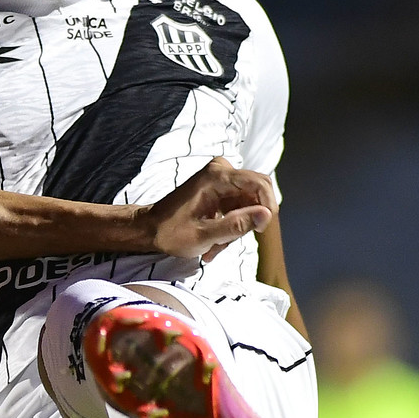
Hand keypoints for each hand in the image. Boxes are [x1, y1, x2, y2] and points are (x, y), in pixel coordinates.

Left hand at [140, 158, 276, 260]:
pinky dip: (231, 226)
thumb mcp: (204, 235)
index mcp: (216, 176)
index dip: (267, 207)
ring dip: (237, 228)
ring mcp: (220, 179)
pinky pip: (239, 207)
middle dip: (248, 221)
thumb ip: (236, 225)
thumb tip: (266, 215)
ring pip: (248, 204)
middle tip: (231, 241)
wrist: (150, 229)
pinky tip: (215, 243)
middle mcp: (221, 171)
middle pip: (256, 194)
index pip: (259, 183)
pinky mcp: (220, 189)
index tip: (260, 230)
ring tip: (216, 246)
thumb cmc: (170, 232)